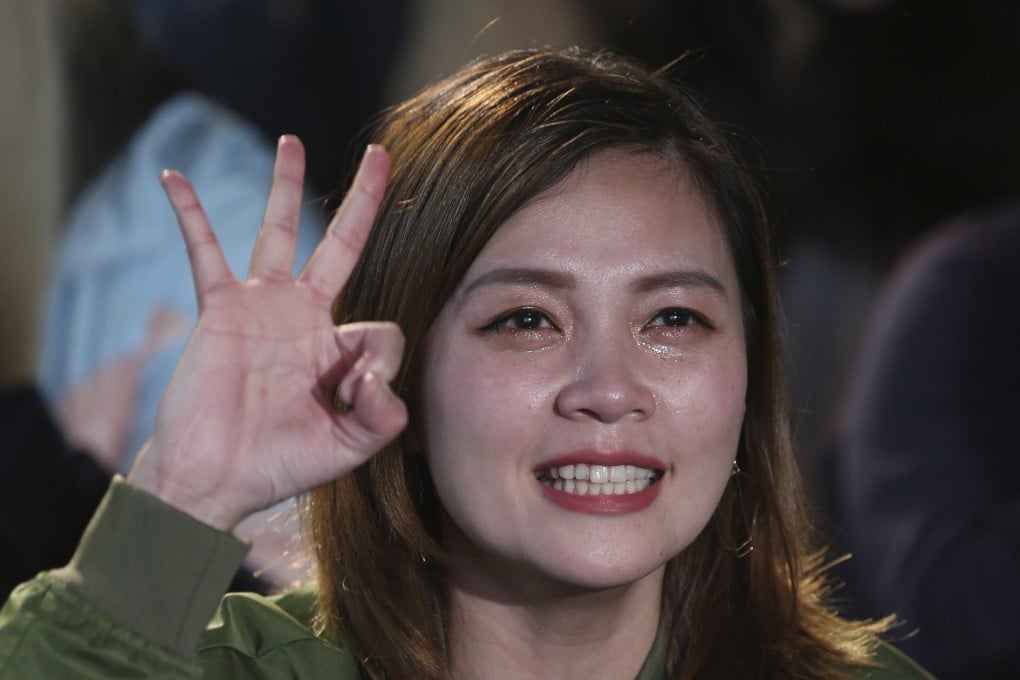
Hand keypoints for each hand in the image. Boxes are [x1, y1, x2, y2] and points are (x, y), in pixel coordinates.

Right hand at [128, 137, 406, 530]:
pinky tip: (173, 177)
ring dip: (285, 186)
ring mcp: (261, 307)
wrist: (217, 479)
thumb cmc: (282, 464)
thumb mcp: (351, 446)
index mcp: (338, 347)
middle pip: (340, 244)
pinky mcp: (220, 308)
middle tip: (379, 156)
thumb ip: (385, 414)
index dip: (378, 365)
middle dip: (361, 200)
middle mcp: (304, 316)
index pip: (381, 328)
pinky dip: (191, 215)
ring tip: (291, 141)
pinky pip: (205, 251)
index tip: (354, 398)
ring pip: (278, 232)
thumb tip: (378, 375)